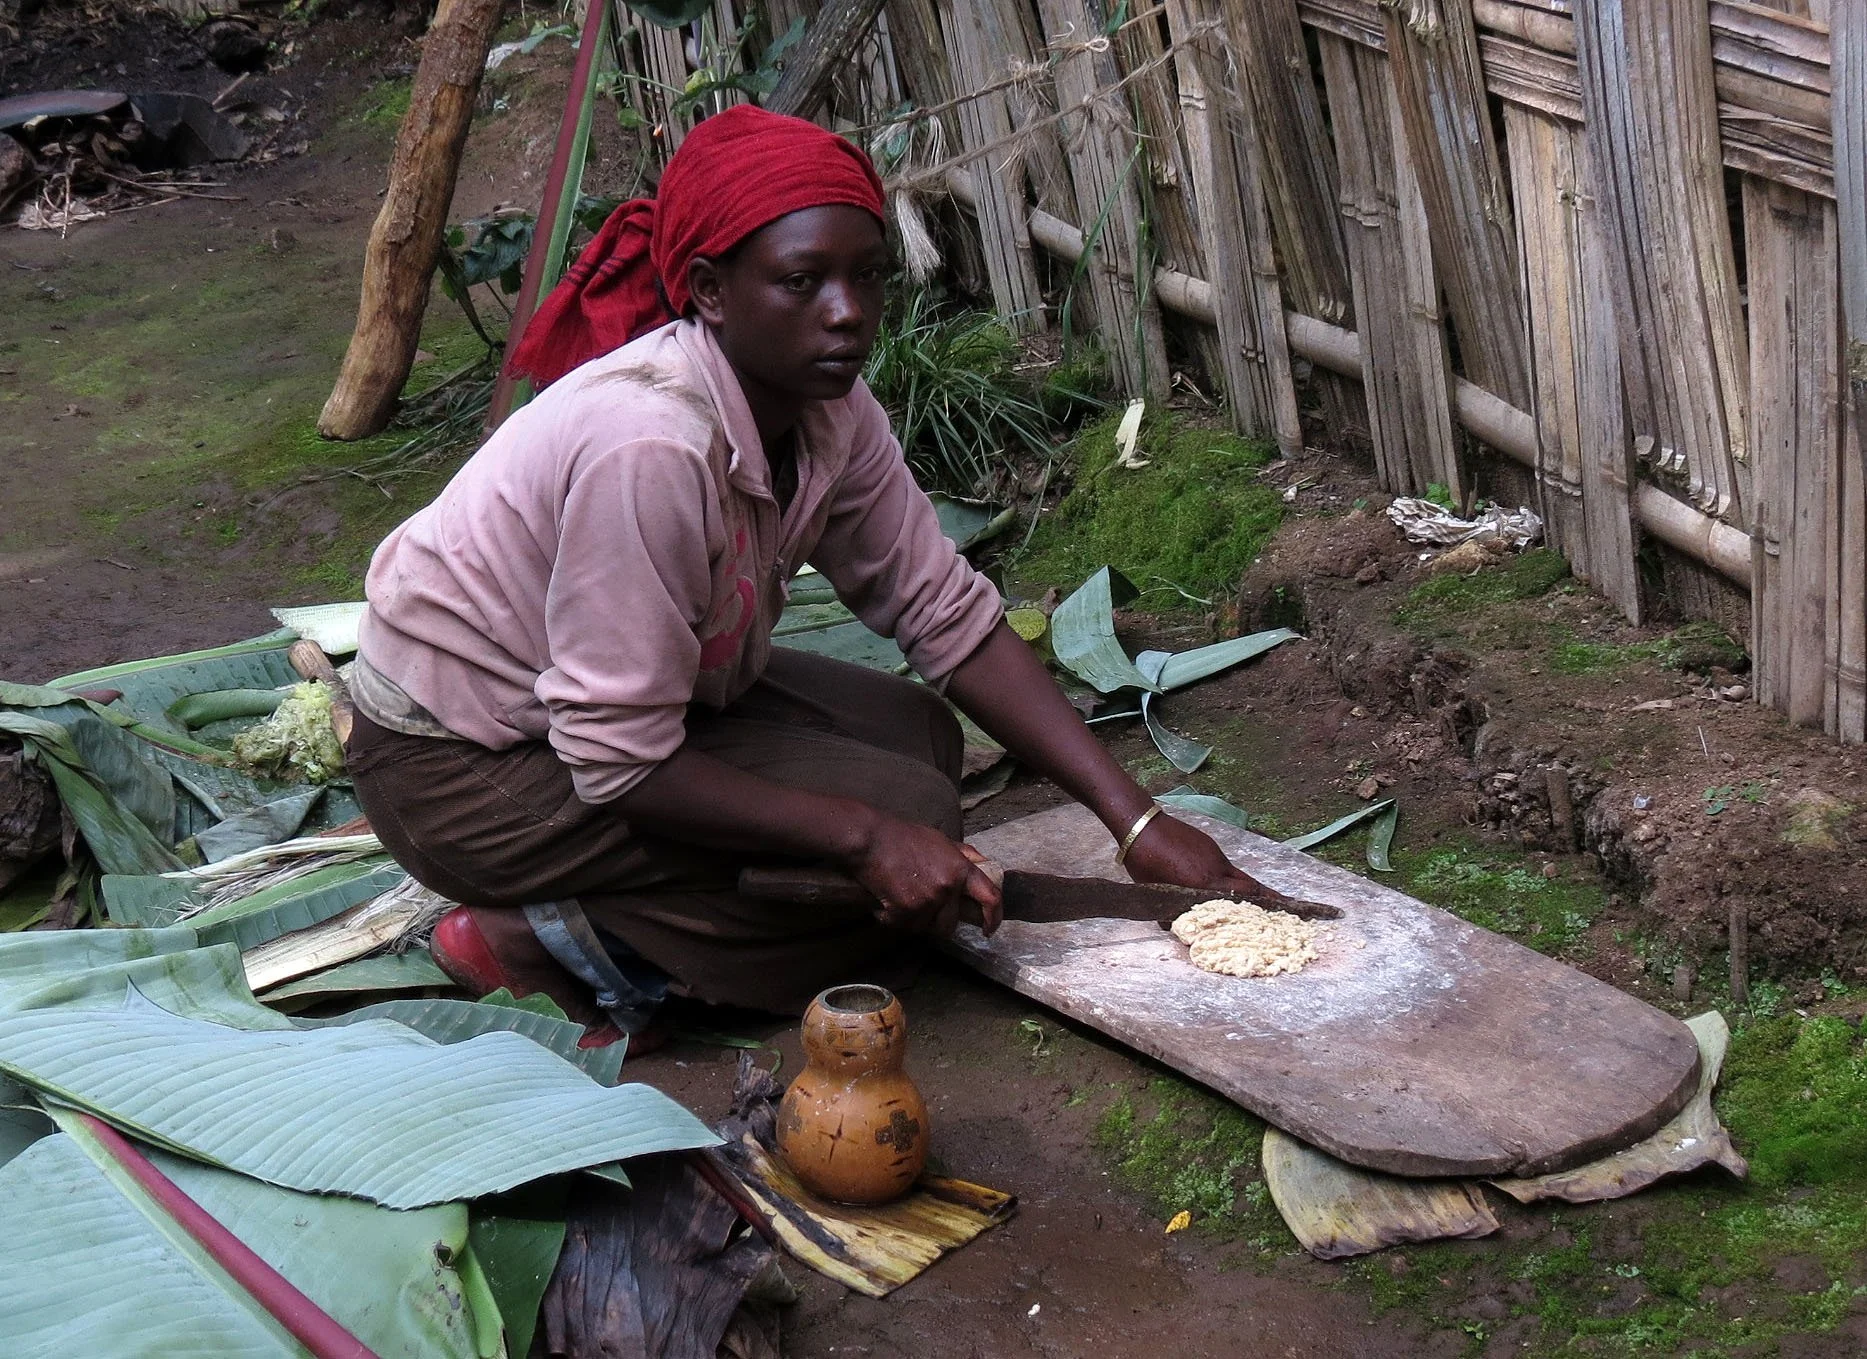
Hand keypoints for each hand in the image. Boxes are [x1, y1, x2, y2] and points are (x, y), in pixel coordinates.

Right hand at [845, 814, 1003, 937]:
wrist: (872, 841)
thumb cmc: (905, 838)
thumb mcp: (942, 841)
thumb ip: (964, 856)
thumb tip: (984, 866)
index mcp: (961, 869)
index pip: (990, 898)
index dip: (993, 917)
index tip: (989, 929)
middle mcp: (947, 888)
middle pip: (950, 925)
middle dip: (938, 922)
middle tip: (924, 909)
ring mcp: (926, 901)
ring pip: (926, 928)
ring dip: (916, 919)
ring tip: (903, 898)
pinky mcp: (905, 912)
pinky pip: (904, 926)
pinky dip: (894, 917)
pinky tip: (887, 899)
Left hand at [1121, 811, 1297, 911]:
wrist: (1143, 825)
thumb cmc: (1144, 862)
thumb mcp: (1155, 893)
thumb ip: (1171, 914)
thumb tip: (1180, 929)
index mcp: (1203, 884)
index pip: (1242, 898)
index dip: (1263, 908)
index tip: (1281, 916)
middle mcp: (1216, 870)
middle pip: (1252, 887)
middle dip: (1269, 900)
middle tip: (1285, 910)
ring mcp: (1216, 856)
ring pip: (1241, 876)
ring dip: (1252, 890)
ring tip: (1267, 902)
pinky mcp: (1212, 847)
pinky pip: (1228, 867)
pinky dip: (1234, 878)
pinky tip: (1231, 886)